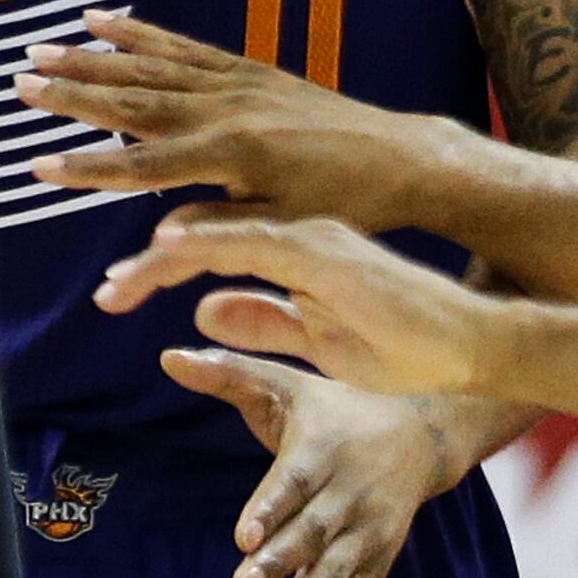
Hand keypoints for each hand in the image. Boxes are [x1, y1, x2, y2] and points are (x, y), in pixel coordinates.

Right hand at [16, 12, 460, 228]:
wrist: (399, 158)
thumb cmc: (342, 205)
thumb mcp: (281, 226)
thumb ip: (216, 228)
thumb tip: (153, 244)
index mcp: (230, 155)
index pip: (142, 166)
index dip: (87, 169)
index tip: (36, 167)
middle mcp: (225, 108)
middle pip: (133, 103)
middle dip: (72, 96)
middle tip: (19, 86)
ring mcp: (233, 82)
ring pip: (149, 68)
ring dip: (91, 60)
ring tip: (40, 51)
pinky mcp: (245, 69)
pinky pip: (182, 47)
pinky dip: (138, 33)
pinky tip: (101, 21)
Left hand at [99, 215, 507, 399]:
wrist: (471, 345)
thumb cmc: (406, 346)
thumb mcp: (318, 338)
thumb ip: (264, 320)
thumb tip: (204, 309)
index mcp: (296, 248)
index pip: (213, 247)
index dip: (161, 266)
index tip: (116, 290)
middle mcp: (299, 231)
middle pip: (207, 235)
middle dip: (149, 264)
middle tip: (106, 292)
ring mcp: (313, 236)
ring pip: (221, 234)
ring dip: (164, 257)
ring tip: (118, 283)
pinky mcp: (327, 252)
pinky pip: (256, 241)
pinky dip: (210, 240)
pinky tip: (170, 243)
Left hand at [171, 348, 467, 577]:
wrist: (420, 436)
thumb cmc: (334, 410)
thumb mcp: (286, 385)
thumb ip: (228, 374)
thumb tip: (169, 358)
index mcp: (322, 448)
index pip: (293, 482)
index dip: (269, 509)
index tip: (243, 537)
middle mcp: (348, 489)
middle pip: (311, 532)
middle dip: (279, 561)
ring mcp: (369, 526)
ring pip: (337, 566)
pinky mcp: (382, 553)